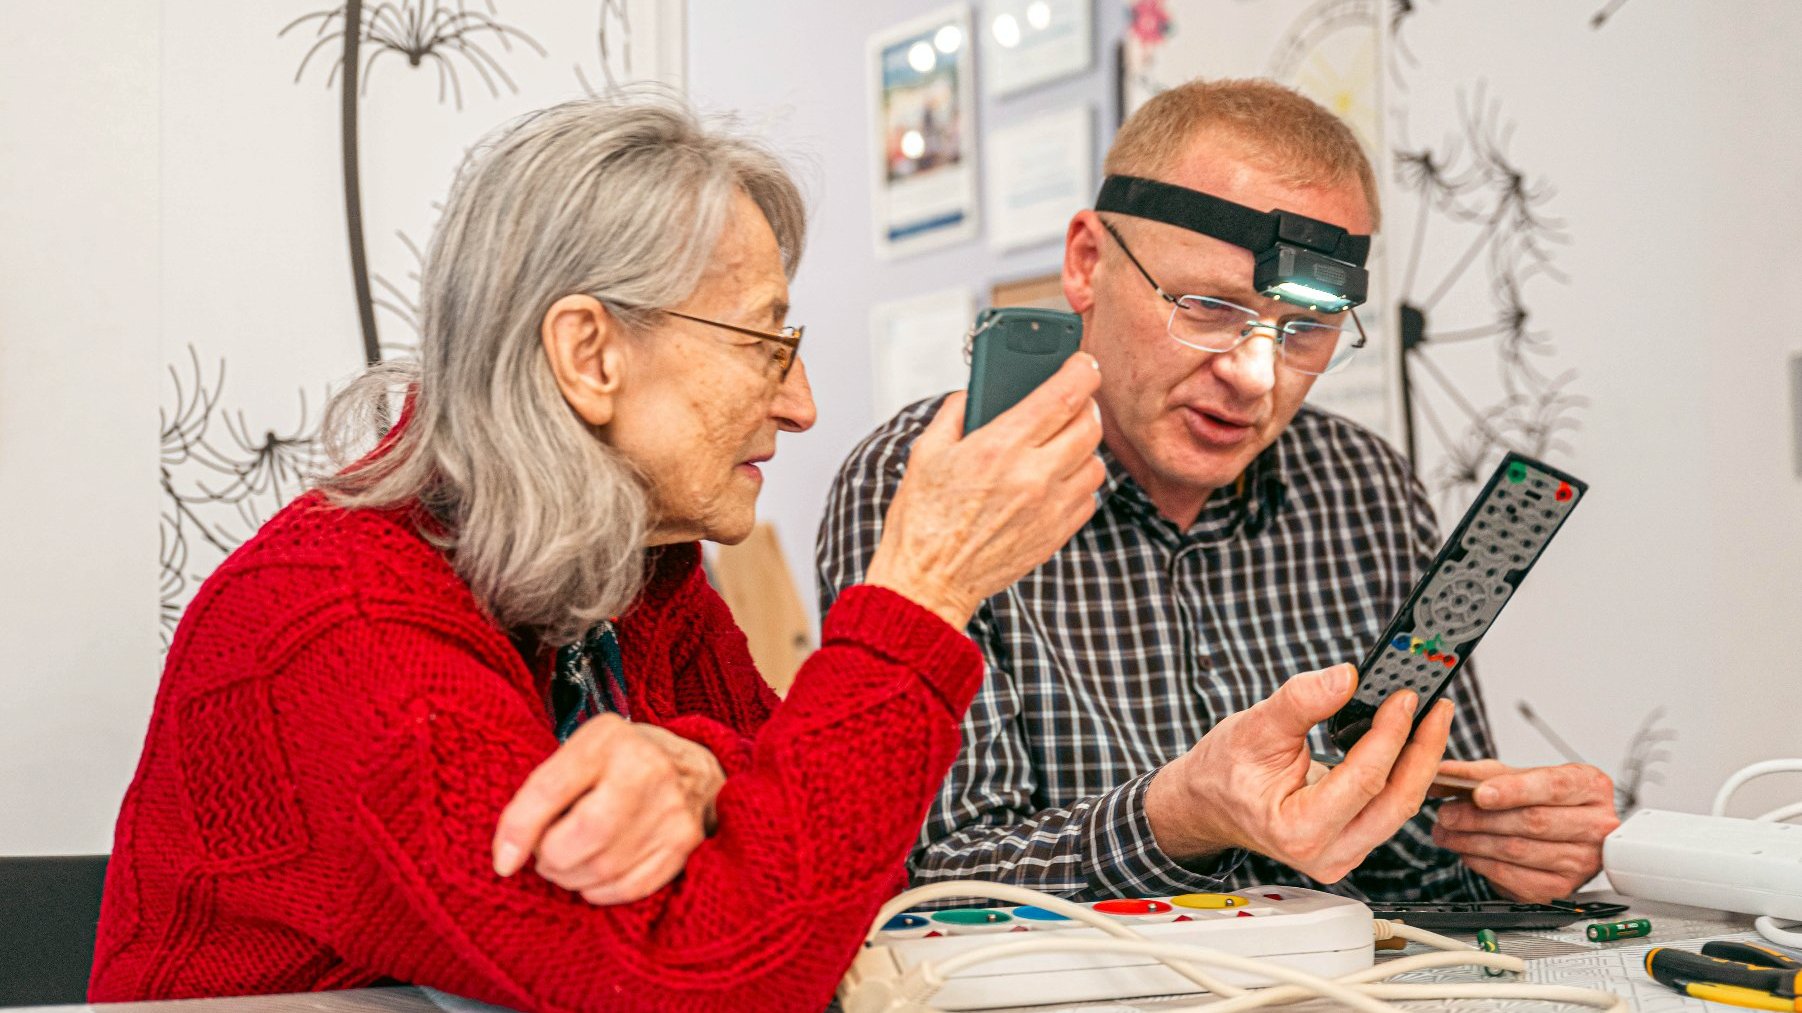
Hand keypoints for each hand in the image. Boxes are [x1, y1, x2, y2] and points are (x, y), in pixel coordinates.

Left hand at [492, 714, 725, 904]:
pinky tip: (597, 872)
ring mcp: (670, 812)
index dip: (519, 831)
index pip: (550, 791)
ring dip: (572, 876)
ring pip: (599, 871)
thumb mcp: (581, 752)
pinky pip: (626, 888)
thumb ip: (542, 792)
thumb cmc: (622, 761)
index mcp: (610, 741)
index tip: (504, 861)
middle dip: (549, 859)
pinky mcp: (683, 845)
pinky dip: (600, 889)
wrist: (697, 770)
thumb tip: (508, 858)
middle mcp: (647, 773)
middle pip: (576, 841)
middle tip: (548, 851)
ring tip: (573, 858)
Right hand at [864, 354, 1104, 628]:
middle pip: (1089, 425)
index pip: (1064, 395)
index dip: (1082, 371)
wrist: (929, 581)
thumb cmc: (923, 520)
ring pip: (1096, 462)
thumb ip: (955, 412)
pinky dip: (1079, 481)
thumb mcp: (926, 451)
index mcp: (999, 448)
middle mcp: (1032, 476)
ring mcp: (1049, 508)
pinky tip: (1054, 478)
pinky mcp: (1057, 534)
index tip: (1082, 364)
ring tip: (1058, 444)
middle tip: (1067, 403)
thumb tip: (976, 392)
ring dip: (1082, 446)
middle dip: (1083, 406)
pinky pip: (1089, 496)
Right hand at [1144, 665, 1455, 882]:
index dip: (1390, 734)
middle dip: (1423, 750)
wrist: (1205, 803)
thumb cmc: (1222, 772)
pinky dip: (1401, 774)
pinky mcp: (1350, 844)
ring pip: (1399, 808)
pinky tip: (1408, 743)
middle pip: (1397, 801)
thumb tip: (1346, 678)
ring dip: (1418, 761)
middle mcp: (1327, 854)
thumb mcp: (1254, 727)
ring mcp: (1342, 855)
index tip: (1405, 697)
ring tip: (1430, 719)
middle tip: (1438, 707)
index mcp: (1299, 830)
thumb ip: (1301, 701)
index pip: (1365, 779)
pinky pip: (1388, 810)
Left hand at [1431, 759, 1618, 902]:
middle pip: (1533, 822)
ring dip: (1473, 842)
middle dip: (1480, 818)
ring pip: (1519, 851)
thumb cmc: (1541, 799)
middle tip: (1447, 814)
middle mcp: (1596, 825)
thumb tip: (1443, 773)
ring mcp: (1582, 861)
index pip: (1553, 786)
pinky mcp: (1562, 888)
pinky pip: (1515, 878)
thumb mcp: (1515, 775)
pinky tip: (1467, 852)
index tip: (1480, 794)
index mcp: (1590, 787)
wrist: (1562, 830)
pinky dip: (1482, 864)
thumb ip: (1479, 772)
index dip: (1514, 790)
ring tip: (1447, 832)